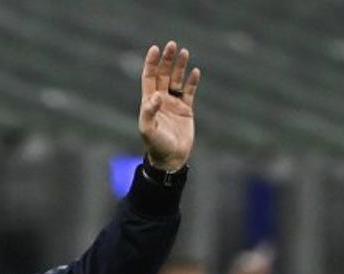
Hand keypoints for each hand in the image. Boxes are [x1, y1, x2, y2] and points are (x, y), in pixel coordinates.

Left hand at [139, 41, 200, 170]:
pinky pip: (189, 92)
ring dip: (179, 66)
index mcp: (149, 103)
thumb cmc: (156, 145)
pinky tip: (194, 71)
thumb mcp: (148, 130)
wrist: (171, 159)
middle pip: (163, 75)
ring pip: (176, 80)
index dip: (151, 63)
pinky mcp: (186, 110)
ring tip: (184, 52)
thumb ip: (149, 112)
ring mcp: (173, 104)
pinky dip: (191, 81)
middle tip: (172, 45)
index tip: (155, 49)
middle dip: (166, 60)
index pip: (149, 78)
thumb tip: (156, 96)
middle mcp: (161, 101)